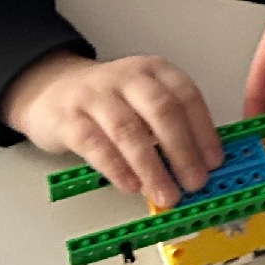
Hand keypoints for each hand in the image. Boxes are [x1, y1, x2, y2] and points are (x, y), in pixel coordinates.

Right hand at [0, 50, 221, 210]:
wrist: (50, 89)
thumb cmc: (107, 101)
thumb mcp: (142, 100)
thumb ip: (168, 126)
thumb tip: (199, 165)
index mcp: (153, 70)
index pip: (186, 96)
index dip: (204, 130)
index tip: (214, 161)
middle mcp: (127, 77)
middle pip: (162, 110)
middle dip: (182, 150)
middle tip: (194, 182)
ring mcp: (95, 96)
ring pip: (129, 130)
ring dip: (152, 167)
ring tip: (166, 193)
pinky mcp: (68, 118)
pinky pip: (95, 144)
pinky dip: (116, 168)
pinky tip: (130, 186)